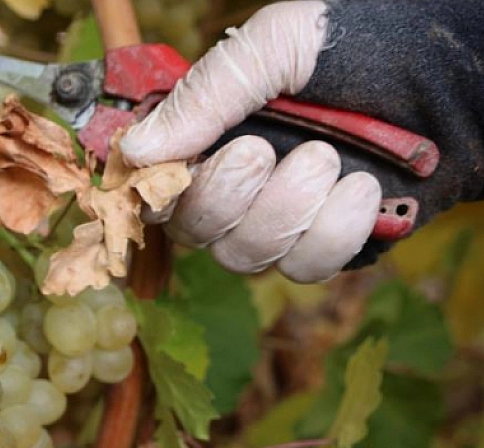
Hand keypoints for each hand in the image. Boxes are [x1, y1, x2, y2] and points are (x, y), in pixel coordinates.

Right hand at [121, 0, 381, 282]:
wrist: (458, 72)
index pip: (153, 182)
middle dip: (224, 196)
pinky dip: (332, 233)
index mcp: (213, 131)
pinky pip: (305, 268)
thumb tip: (133, 152)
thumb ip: (203, 98)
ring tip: (328, 158)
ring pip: (245, 255)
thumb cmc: (363, 42)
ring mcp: (284, 217)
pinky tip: (361, 190)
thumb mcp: (274, 46)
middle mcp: (239, 182)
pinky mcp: (330, 244)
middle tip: (262, 150)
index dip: (153, 189)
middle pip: (192, 230)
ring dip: (285, 210)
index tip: (171, 173)